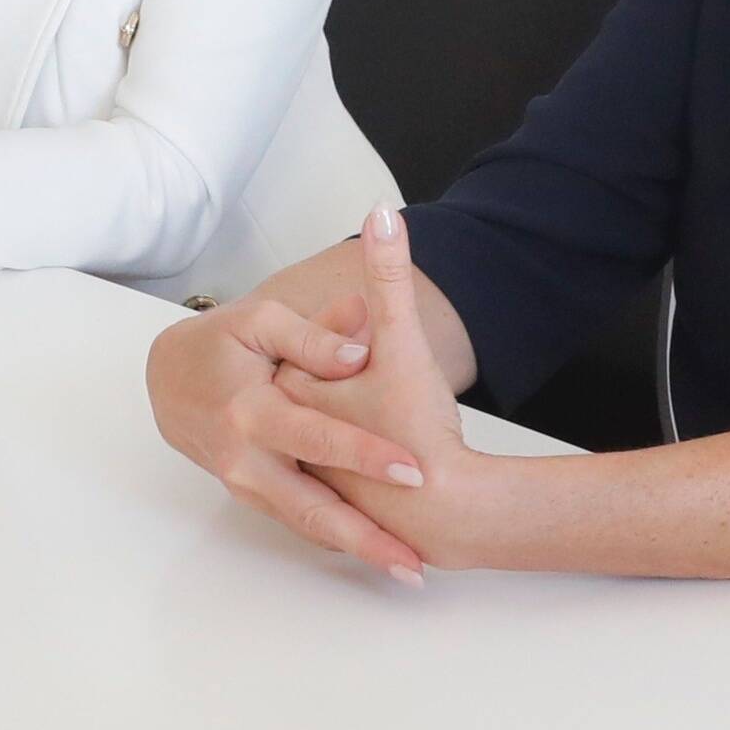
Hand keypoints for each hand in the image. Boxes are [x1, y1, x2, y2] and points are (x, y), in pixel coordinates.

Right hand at [146, 280, 426, 577]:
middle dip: (366, 539)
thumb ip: (312, 339)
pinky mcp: (253, 496)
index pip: (317, 438)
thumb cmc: (221, 344)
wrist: (170, 380)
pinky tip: (379, 552)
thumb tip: (360, 354)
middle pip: (312, 509)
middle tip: (415, 564)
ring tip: (408, 569)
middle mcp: (246, 460)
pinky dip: (340, 538)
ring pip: (308, 526)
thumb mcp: (261, 322)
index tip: (414, 472)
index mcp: (250, 412)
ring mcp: (247, 485)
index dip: (366, 456)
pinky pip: (301, 521)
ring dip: (359, 550)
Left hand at [275, 208, 525, 570]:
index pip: (292, 349)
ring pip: (309, 435)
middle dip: (331, 371)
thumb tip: (381, 214)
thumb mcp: (402, 343)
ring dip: (338, 416)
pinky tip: (373, 453)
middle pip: (298, 391)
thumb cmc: (419, 431)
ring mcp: (305, 478)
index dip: (335, 331)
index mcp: (289, 398)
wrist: (446, 515)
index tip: (363, 330)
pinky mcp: (332, 506)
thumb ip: (389, 278)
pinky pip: (326, 474)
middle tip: (372, 368)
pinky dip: (341, 460)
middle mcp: (283, 440)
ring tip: (381, 403)